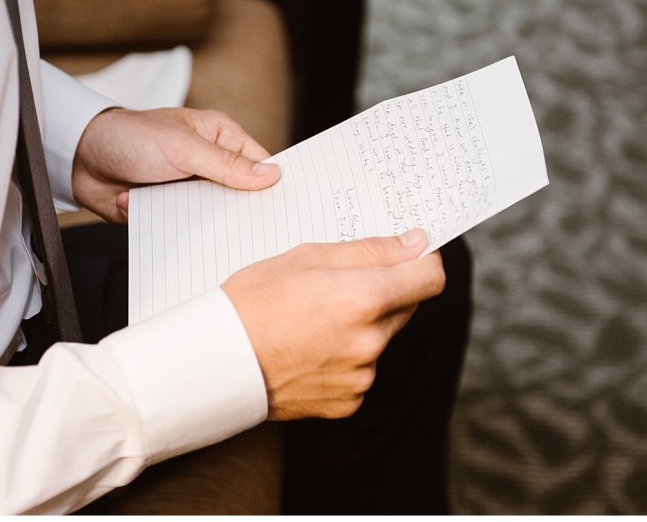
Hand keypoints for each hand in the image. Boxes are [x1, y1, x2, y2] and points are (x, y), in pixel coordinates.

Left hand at [72, 107, 279, 222]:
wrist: (80, 159)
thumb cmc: (129, 137)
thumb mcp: (182, 147)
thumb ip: (225, 164)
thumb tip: (271, 175)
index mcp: (221, 139)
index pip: (260, 165)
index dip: (274, 186)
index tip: (288, 209)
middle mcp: (210, 165)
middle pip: (242, 196)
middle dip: (241, 213)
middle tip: (256, 234)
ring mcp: (191, 190)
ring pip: (216, 218)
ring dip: (208, 226)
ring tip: (213, 236)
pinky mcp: (172, 212)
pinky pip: (189, 231)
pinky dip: (183, 235)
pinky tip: (181, 238)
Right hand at [222, 228, 444, 420]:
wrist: (217, 362)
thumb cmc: (253, 302)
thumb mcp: (306, 257)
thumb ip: (369, 251)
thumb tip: (416, 244)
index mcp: (364, 298)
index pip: (430, 278)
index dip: (422, 261)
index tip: (408, 256)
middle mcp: (370, 341)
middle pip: (404, 307)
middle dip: (381, 293)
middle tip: (335, 287)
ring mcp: (361, 376)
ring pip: (380, 339)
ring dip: (361, 327)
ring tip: (312, 322)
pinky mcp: (348, 402)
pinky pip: (361, 371)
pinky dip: (344, 359)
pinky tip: (309, 350)